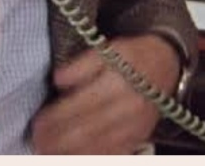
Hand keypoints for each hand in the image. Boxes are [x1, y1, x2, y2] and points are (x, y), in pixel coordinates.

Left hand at [30, 34, 180, 153]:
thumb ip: (82, 64)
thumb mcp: (108, 48)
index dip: (56, 118)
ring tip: (49, 154)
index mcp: (118, 83)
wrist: (167, 64)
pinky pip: (114, 153)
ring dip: (71, 153)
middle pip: (88, 130)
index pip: (81, 105)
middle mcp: (128, 108)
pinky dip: (93, 157)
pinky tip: (75, 157)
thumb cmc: (134, 56)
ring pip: (99, 146)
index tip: (37, 124)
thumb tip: (59, 79)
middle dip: (58, 140)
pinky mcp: (139, 137)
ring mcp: (135, 126)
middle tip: (37, 143)